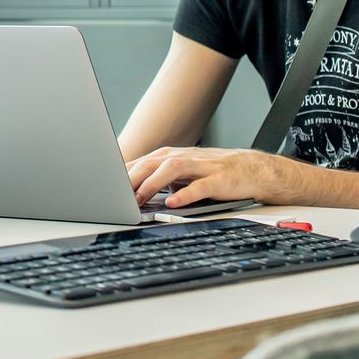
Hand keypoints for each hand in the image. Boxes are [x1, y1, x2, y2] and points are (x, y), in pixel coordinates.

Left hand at [126, 146, 305, 208]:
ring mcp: (202, 167)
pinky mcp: (219, 179)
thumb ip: (158, 179)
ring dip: (152, 184)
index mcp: (171, 156)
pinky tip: (172, 202)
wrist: (253, 170)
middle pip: (151, 163)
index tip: (104, 186)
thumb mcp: (182, 174)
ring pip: (171, 169)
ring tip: (139, 198)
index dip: (121, 174)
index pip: (140, 162)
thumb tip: (129, 190)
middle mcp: (184, 157)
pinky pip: (200, 186)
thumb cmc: (213, 173)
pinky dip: (185, 194)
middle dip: (131, 178)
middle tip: (115, 194)